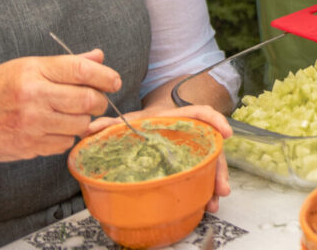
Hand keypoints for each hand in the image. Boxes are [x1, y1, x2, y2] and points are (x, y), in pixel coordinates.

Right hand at [0, 49, 121, 165]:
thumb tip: (98, 57)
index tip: (115, 80)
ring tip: (73, 112)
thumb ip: (65, 64)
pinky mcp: (32, 147)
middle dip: (99, 100)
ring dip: (84, 120)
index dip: (104, 76)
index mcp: (33, 71)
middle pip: (86, 100)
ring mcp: (33, 125)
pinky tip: (54, 126)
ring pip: (80, 124)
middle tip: (98, 99)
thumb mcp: (27, 66)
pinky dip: (67, 135)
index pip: (80, 70)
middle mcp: (34, 97)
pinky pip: (65, 142)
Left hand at [87, 104, 231, 211]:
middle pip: (211, 146)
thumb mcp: (130, 121)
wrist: (151, 126)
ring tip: (215, 200)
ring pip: (211, 163)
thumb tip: (90, 128)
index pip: (201, 113)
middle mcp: (191, 133)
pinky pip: (204, 175)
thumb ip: (111, 124)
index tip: (226, 132)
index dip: (215, 120)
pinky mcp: (192, 164)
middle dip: (219, 167)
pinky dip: (207, 189)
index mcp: (178, 119)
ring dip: (216, 182)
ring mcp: (194, 149)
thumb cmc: (145, 123)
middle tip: (221, 187)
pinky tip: (207, 203)